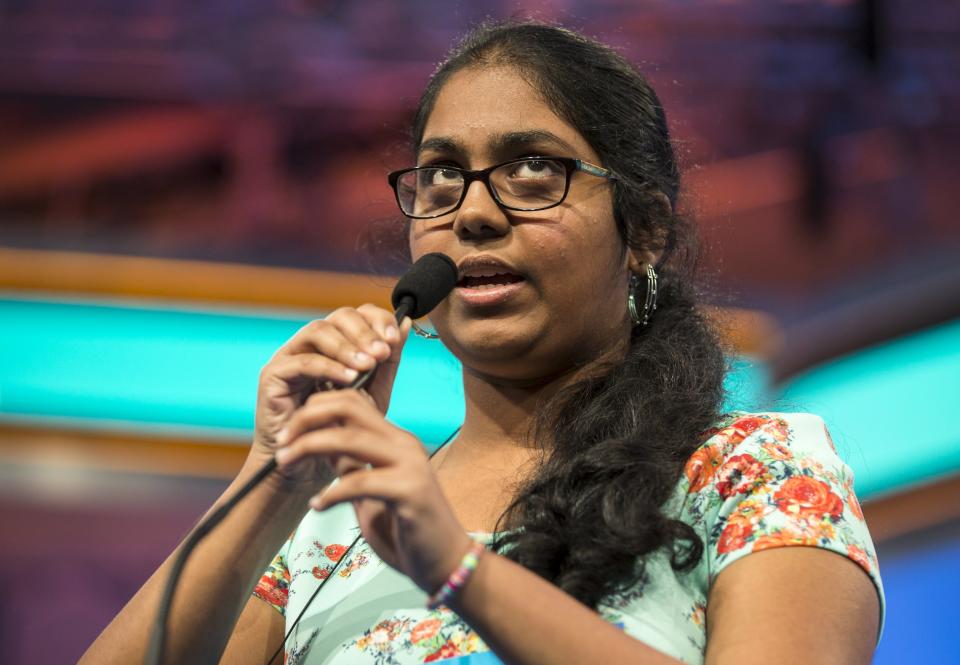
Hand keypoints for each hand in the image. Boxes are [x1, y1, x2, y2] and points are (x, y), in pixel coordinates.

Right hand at [251, 304, 410, 487]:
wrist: (311, 469)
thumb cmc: (342, 429)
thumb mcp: (374, 392)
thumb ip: (388, 360)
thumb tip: (406, 323)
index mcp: (336, 344)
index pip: (357, 315)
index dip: (377, 320)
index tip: (395, 339)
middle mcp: (311, 345)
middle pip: (339, 316)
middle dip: (365, 331)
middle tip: (383, 351)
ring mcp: (290, 357)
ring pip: (318, 331)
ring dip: (348, 346)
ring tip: (368, 364)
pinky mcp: (273, 376)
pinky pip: (301, 362)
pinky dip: (329, 367)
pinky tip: (350, 379)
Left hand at [274, 389, 473, 594]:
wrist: (445, 563)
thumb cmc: (406, 530)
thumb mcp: (370, 492)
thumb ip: (352, 466)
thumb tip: (323, 447)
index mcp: (395, 440)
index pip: (353, 401)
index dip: (316, 408)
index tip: (289, 431)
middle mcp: (404, 444)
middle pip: (348, 409)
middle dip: (307, 420)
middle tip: (281, 442)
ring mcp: (410, 466)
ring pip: (350, 440)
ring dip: (309, 448)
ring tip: (286, 463)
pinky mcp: (410, 492)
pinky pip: (360, 483)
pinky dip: (331, 493)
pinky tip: (317, 506)